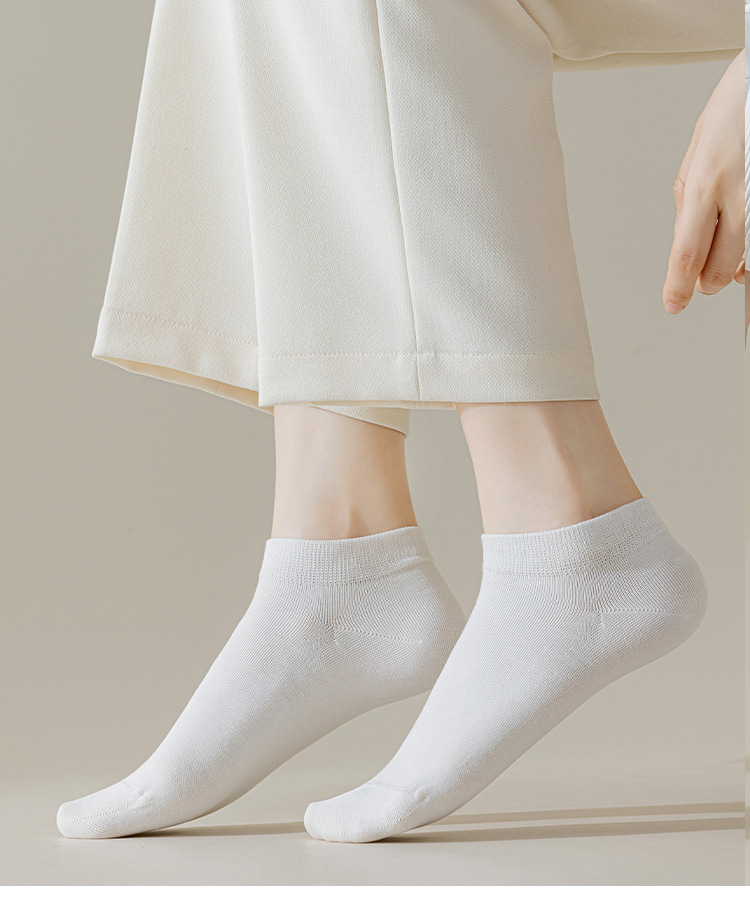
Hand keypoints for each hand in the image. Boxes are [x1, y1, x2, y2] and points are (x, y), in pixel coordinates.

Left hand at [663, 51, 744, 325]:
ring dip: (734, 267)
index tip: (674, 303)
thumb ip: (689, 197)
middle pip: (717, 266)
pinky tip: (746, 241)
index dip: (679, 286)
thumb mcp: (698, 151)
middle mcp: (734, 193)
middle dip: (708, 281)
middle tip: (704, 282)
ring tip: (728, 261)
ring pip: (745, 259)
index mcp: (703, 184)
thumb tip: (683, 236)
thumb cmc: (739, 105)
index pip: (686, 254)